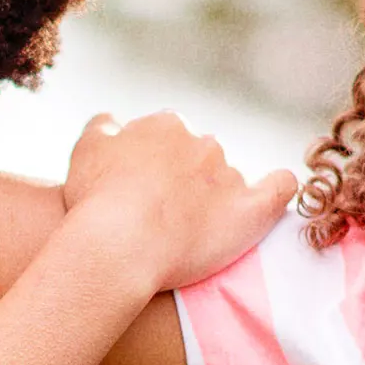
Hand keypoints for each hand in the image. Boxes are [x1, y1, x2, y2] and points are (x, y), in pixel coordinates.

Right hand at [59, 111, 298, 290]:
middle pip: (201, 157)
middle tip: (165, 216)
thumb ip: (102, 129)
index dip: (155, 165)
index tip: (143, 193)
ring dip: (218, 197)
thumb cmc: (95, 201)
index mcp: (165, 126)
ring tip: (194, 232)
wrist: (118, 243)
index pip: (168, 137)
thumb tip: (112, 121)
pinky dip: (280, 188)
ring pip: (230, 179)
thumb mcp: (84, 151)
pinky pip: (280, 188)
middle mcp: (202, 143)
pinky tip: (274, 194)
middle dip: (188, 180)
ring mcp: (229, 175)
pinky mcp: (251, 209)